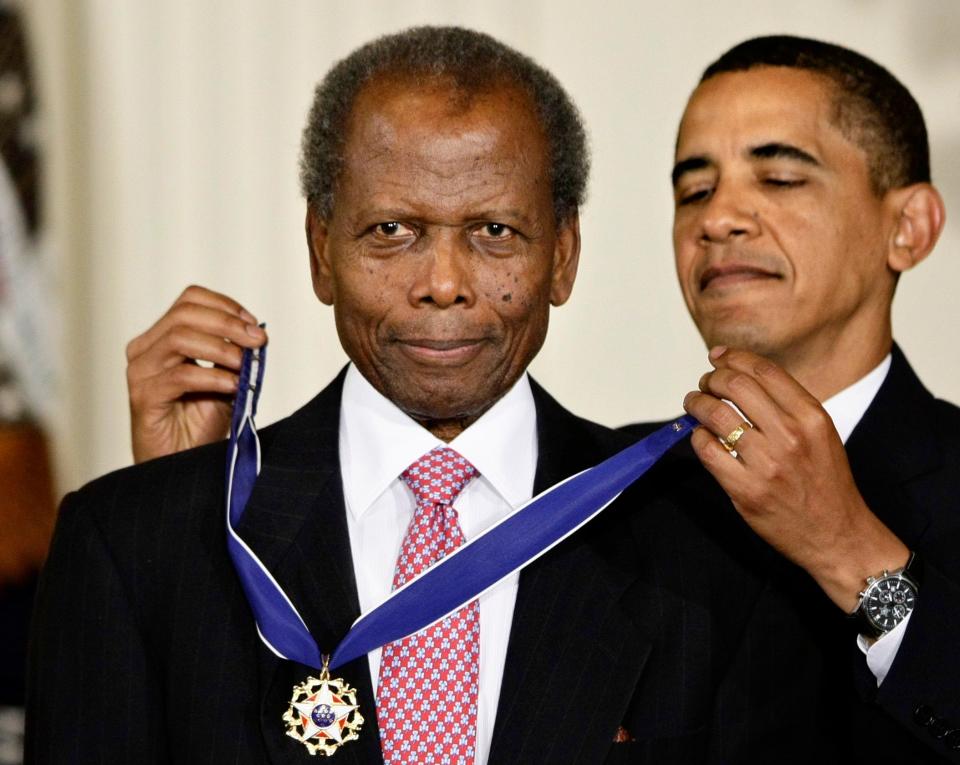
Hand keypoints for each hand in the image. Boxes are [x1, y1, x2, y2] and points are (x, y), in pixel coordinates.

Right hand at [126, 285, 266, 463]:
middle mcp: (145, 349)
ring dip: (221, 349)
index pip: (190, 299)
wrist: (183, 462)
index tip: (254, 324)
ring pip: (180, 338)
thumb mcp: (225, 379)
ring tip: (244, 365)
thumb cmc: (200, 421)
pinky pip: (180, 375)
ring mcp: (141, 372)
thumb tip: (257, 333)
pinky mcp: (143, 397)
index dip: (226, 306)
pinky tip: (233, 386)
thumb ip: (235, 354)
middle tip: (257, 341)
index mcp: (162, 337)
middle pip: (185, 313)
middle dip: (228, 324)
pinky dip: (213, 377)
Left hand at [682, 347, 907, 611]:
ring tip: (694, 403)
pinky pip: (707, 450)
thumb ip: (787, 404)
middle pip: (735, 385)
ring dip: (697, 403)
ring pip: (715, 414)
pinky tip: (701, 436)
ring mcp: (766, 463)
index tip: (718, 356)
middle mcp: (790, 435)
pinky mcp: (746, 489)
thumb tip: (742, 374)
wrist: (837, 535)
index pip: (763, 370)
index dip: (734, 357)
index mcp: (811, 416)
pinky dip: (698, 437)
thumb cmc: (825, 482)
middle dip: (712, 378)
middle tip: (705, 384)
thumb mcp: (820, 433)